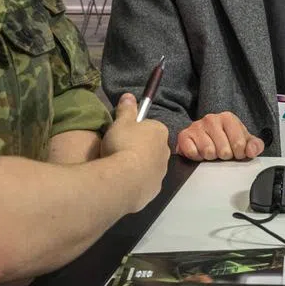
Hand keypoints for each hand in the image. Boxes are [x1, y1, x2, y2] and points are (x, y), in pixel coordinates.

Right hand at [101, 93, 170, 208]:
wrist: (124, 179)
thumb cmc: (123, 145)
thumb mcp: (121, 123)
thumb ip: (126, 109)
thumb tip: (129, 95)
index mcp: (160, 132)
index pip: (150, 127)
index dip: (135, 130)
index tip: (123, 135)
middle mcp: (165, 151)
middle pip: (151, 147)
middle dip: (138, 149)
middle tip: (119, 152)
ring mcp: (161, 172)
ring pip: (149, 166)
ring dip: (138, 167)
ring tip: (119, 169)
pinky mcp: (154, 189)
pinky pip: (145, 183)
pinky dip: (136, 183)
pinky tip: (123, 183)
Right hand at [176, 111, 264, 161]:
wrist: (203, 136)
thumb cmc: (226, 138)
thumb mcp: (244, 141)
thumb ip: (254, 146)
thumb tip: (252, 151)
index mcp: (228, 118)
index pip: (239, 143)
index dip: (239, 154)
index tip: (237, 153)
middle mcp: (211, 119)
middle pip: (223, 150)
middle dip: (224, 156)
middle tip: (222, 153)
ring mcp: (196, 126)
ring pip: (208, 152)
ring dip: (211, 157)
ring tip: (211, 152)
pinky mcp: (184, 135)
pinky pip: (192, 152)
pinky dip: (197, 157)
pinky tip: (199, 153)